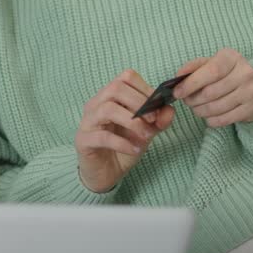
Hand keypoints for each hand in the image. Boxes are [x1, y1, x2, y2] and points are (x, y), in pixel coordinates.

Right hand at [75, 70, 175, 192]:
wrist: (105, 174)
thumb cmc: (123, 147)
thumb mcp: (145, 132)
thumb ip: (158, 121)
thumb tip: (169, 110)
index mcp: (110, 97)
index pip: (126, 78)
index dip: (145, 88)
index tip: (158, 105)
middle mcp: (96, 104)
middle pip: (115, 88)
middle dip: (139, 102)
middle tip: (152, 120)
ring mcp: (87, 122)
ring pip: (107, 109)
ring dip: (132, 122)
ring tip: (146, 136)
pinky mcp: (83, 141)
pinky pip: (103, 137)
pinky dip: (122, 143)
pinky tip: (134, 150)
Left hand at [173, 48, 252, 127]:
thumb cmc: (227, 74)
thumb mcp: (212, 63)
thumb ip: (194, 67)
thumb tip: (178, 76)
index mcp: (232, 57)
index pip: (211, 71)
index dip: (192, 83)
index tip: (178, 92)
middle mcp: (245, 73)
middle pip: (211, 92)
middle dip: (193, 100)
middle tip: (187, 101)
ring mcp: (250, 92)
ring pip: (216, 108)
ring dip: (200, 111)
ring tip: (197, 108)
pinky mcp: (252, 109)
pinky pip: (224, 120)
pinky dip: (211, 120)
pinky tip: (209, 116)